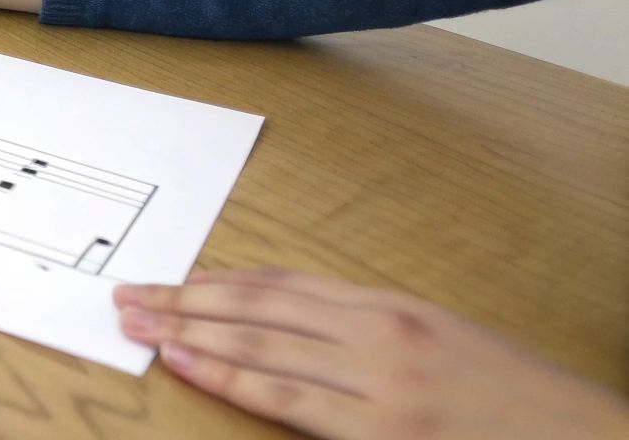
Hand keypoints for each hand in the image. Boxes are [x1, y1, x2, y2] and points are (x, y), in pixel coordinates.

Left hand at [113, 267, 628, 438]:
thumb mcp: (439, 341)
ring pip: (261, 345)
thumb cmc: (514, 400)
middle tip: (123, 296)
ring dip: (189, 332)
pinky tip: (188, 362)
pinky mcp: (382, 432)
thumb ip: (366, 330)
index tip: (168, 282)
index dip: (216, 283)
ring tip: (136, 323)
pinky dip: (230, 376)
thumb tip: (289, 322)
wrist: (584, 439)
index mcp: (392, 307)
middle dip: (182, 301)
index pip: (281, 286)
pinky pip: (288, 399)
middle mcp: (379, 334)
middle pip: (256, 308)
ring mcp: (379, 385)